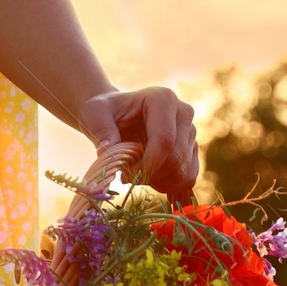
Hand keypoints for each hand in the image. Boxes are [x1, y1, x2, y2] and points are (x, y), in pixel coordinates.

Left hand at [78, 85, 198, 201]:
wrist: (115, 114)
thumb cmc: (105, 112)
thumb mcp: (94, 114)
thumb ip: (101, 130)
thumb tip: (109, 152)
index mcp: (162, 99)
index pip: (164, 139)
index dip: (147, 164)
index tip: (124, 176)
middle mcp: (183, 112)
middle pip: (176, 158)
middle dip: (150, 175)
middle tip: (126, 176)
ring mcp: (191, 131)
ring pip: (183, 171)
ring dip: (158, 182)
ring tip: (136, 175)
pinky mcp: (192, 148)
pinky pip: (188, 177)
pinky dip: (169, 186)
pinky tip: (149, 181)